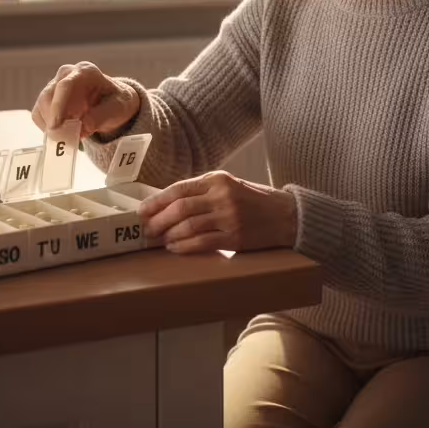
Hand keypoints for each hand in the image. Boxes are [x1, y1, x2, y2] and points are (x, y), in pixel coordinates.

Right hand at [31, 61, 140, 138]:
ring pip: (41, 106)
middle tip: (60, 139)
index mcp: (86, 71)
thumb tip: (84, 126)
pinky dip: (46, 128)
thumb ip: (102, 115)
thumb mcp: (118, 107)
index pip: (66, 85)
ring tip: (66, 138)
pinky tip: (62, 134)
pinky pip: (39, 114)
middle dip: (52, 119)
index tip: (56, 125)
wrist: (111, 103)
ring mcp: (55, 86)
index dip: (58, 105)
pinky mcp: (48, 100)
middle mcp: (67, 74)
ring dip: (49, 125)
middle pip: (49, 95)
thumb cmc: (116, 101)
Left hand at [139, 171, 297, 253]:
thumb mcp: (228, 185)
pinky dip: (184, 247)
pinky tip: (175, 248)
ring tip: (159, 240)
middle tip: (146, 230)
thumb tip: (166, 204)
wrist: (286, 215)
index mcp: (218, 179)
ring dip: (169, 235)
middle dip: (158, 220)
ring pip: (188, 226)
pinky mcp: (236, 238)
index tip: (142, 211)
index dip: (156, 202)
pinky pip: (202, 243)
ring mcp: (229, 217)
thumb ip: (201, 191)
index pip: (179, 189)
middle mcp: (222, 196)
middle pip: (180, 208)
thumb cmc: (253, 200)